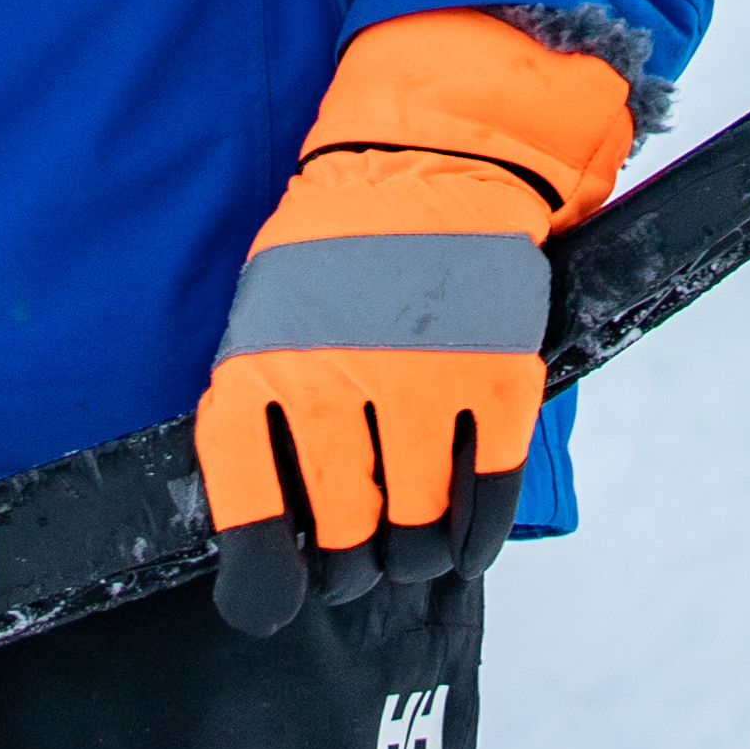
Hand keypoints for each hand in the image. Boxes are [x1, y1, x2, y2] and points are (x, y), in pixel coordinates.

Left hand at [198, 11, 631, 637]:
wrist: (434, 150)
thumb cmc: (338, 249)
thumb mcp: (266, 314)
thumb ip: (260, 417)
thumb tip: (268, 549)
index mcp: (265, 360)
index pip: (251, 508)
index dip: (262, 577)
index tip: (274, 598)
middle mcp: (339, 377)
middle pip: (344, 544)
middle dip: (350, 565)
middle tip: (356, 552)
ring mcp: (425, 379)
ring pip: (416, 537)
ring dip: (413, 553)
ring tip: (408, 534)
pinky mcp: (498, 376)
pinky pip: (487, 503)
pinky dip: (475, 537)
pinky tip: (464, 540)